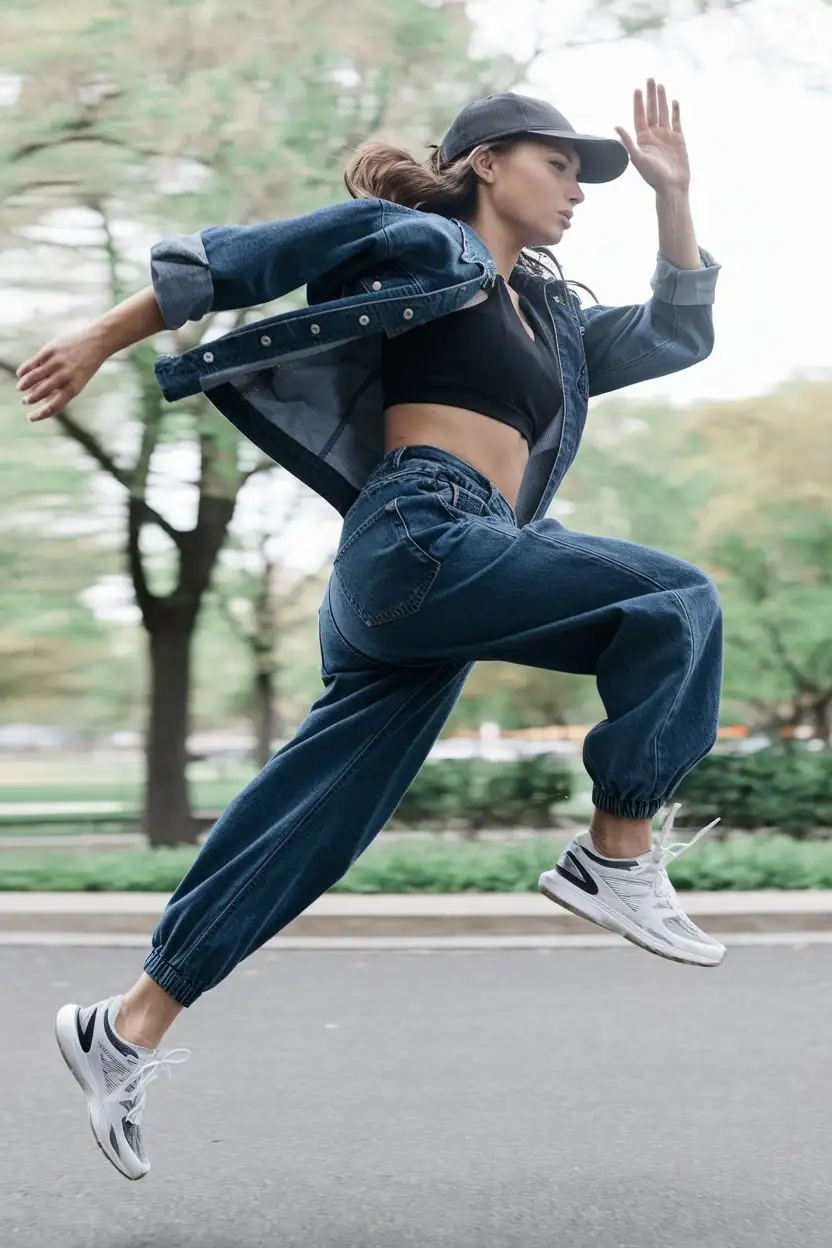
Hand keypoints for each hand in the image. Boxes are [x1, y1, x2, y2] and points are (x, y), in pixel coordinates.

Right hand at [16, 325, 108, 421]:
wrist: (98, 342)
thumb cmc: (86, 364)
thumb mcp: (78, 380)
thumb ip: (61, 389)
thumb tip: (40, 395)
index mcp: (73, 388)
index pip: (53, 407)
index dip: (40, 414)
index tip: (31, 417)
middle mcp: (64, 377)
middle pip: (40, 393)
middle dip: (30, 399)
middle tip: (25, 401)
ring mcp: (56, 363)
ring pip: (33, 377)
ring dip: (24, 385)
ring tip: (20, 389)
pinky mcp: (51, 350)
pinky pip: (33, 362)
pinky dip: (24, 370)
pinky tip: (20, 374)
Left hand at [615, 78, 690, 193]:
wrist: (672, 186)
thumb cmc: (654, 176)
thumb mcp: (638, 159)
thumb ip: (628, 142)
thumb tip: (616, 126)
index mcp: (642, 140)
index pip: (640, 117)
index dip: (638, 103)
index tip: (637, 89)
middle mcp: (653, 136)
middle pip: (651, 111)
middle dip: (650, 95)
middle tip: (649, 78)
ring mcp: (666, 136)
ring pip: (663, 113)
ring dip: (662, 99)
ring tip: (660, 85)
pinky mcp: (678, 139)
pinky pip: (676, 122)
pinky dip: (675, 111)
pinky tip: (674, 101)